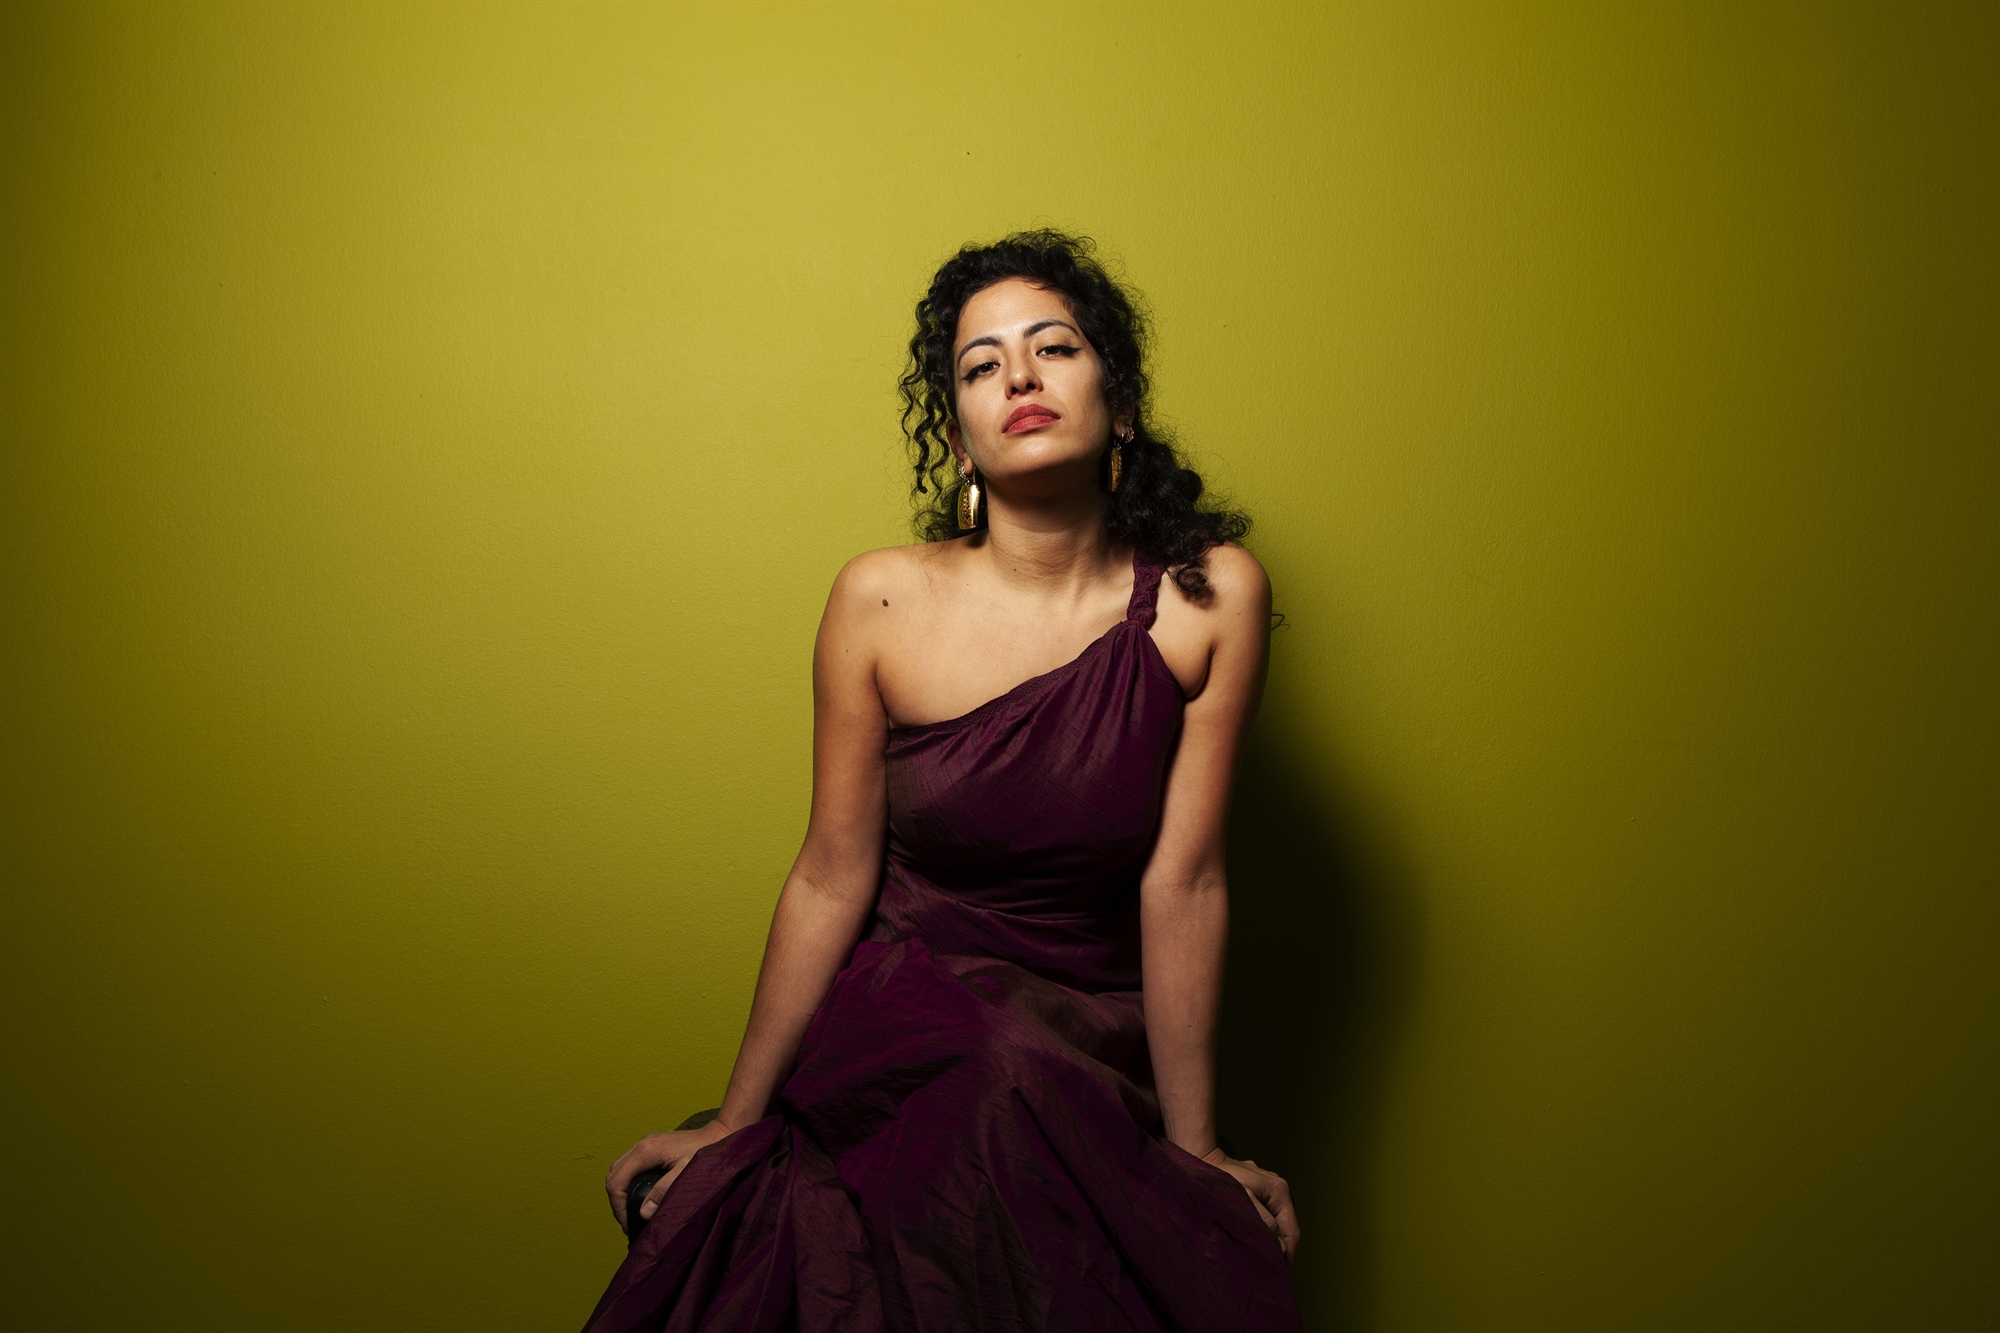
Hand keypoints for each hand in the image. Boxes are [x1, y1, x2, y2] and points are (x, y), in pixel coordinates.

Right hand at [605, 1119, 733, 1228]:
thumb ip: (664, 1191)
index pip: (616, 1182)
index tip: (629, 1223)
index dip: (618, 1206)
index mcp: (646, 1151)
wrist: (722, 1134)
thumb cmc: (707, 1152)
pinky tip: (640, 1194)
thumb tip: (643, 1211)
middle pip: (614, 1175)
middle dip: (617, 1201)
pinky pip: (631, 1164)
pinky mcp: (653, 1146)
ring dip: (621, 1190)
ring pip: (620, 1168)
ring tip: (632, 1211)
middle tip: (628, 1221)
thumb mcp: (686, 1173)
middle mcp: (642, 1145)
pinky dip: (629, 1181)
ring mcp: (646, 1143)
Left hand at [1201, 1147, 1298, 1259]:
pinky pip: (1268, 1210)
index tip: (1278, 1272)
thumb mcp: (1240, 1202)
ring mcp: (1270, 1185)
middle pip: (1287, 1226)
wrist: (1201, 1154)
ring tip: (1261, 1255)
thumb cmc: (1217, 1179)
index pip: (1292, 1231)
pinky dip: (1264, 1225)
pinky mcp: (1259, 1186)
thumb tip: (1279, 1244)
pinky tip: (1254, 1236)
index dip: (1287, 1254)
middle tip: (1269, 1268)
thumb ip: (1262, 1221)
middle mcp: (1279, 1187)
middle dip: (1281, 1247)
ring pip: (1278, 1219)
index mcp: (1279, 1191)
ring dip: (1272, 1237)